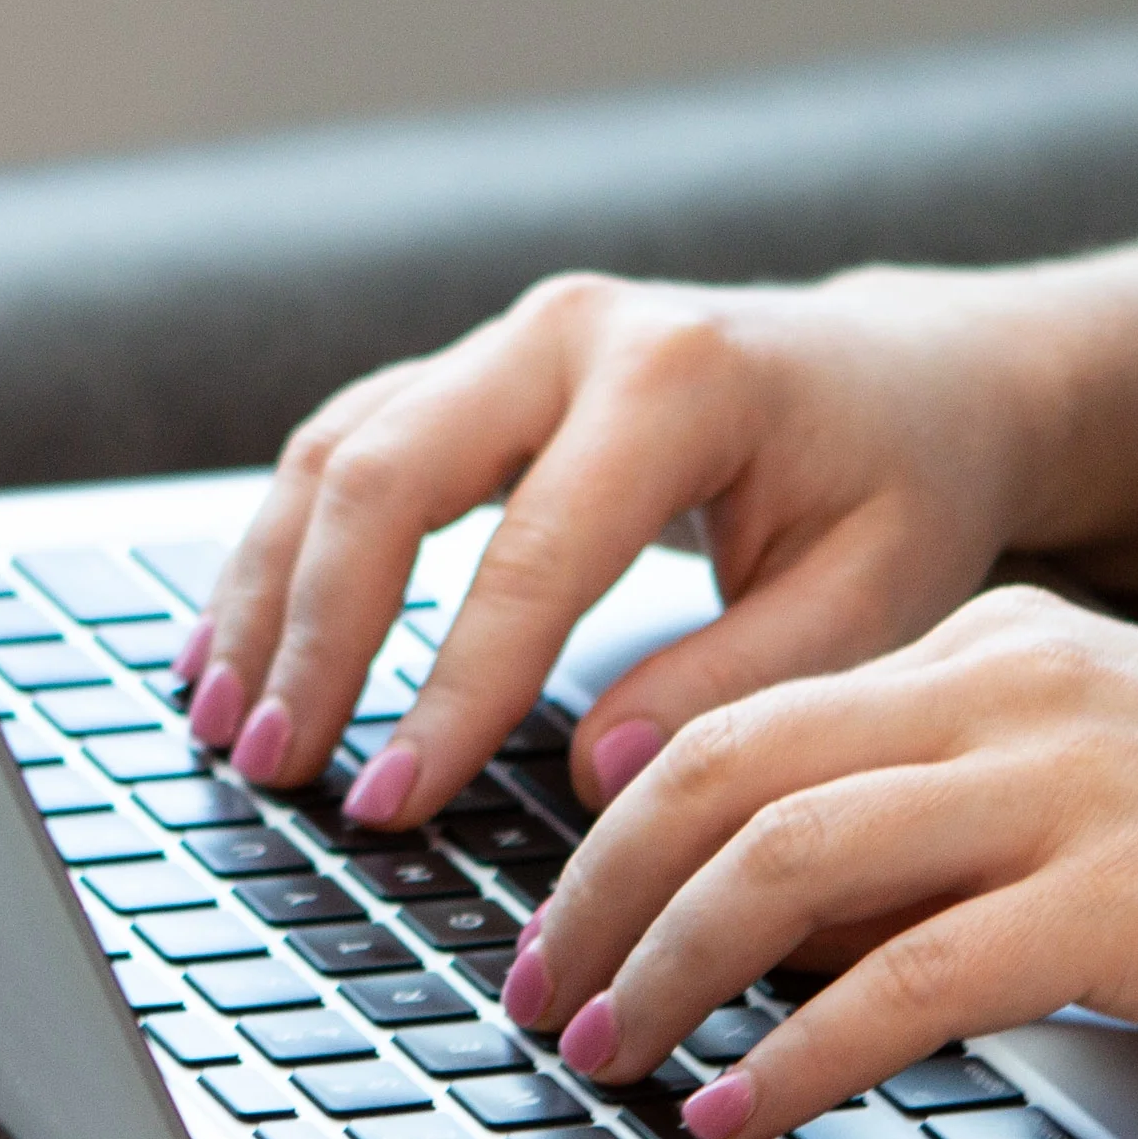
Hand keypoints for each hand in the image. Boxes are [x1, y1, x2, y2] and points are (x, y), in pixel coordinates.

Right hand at [182, 265, 1049, 824]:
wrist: (912, 377)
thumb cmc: (900, 491)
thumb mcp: (872, 600)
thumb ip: (736, 686)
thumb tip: (595, 774)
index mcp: (678, 379)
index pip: (527, 559)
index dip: (447, 695)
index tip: (393, 806)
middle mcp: (572, 331)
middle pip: (385, 475)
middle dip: (317, 635)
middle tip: (273, 769)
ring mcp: (510, 338)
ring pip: (338, 452)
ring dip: (268, 594)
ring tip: (225, 725)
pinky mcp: (476, 370)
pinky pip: (345, 448)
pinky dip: (281, 551)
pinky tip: (236, 647)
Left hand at [498, 587, 1137, 1138]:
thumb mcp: (1103, 802)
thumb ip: (947, 839)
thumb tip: (778, 933)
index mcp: (998, 652)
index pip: (746, 713)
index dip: (615, 818)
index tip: (553, 908)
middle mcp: (1017, 690)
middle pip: (724, 769)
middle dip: (594, 890)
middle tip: (530, 990)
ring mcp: (1077, 786)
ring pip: (787, 858)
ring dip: (663, 967)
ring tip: (599, 1053)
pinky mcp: (1137, 903)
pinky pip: (910, 978)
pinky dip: (795, 1054)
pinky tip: (739, 1113)